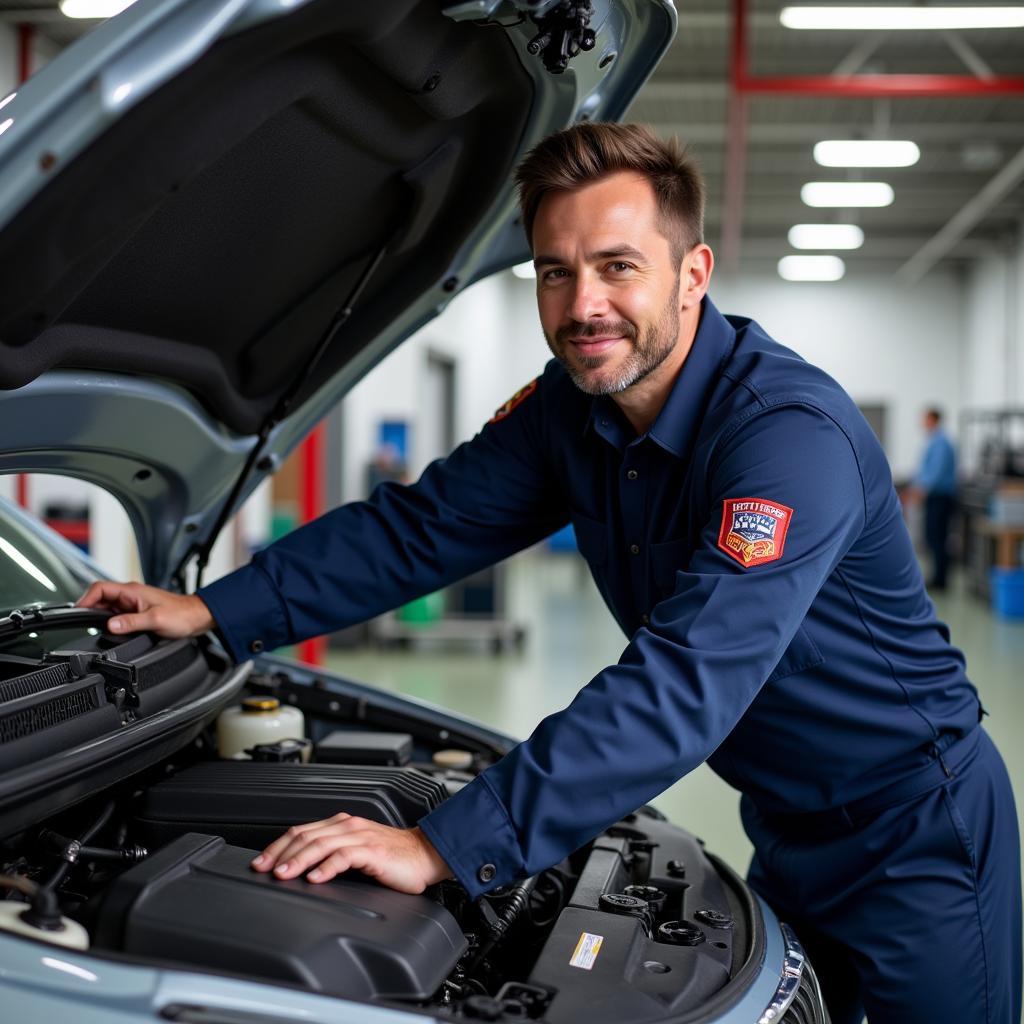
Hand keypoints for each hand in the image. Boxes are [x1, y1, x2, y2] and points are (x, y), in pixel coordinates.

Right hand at [77, 581, 214, 637]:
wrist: (197, 617)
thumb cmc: (182, 615)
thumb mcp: (155, 620)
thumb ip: (132, 622)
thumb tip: (110, 625)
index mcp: (132, 591)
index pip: (100, 588)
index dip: (85, 599)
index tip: (77, 612)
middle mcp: (131, 595)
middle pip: (100, 597)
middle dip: (89, 609)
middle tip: (83, 625)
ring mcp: (133, 603)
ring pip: (107, 606)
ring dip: (99, 616)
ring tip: (94, 629)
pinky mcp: (137, 612)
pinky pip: (117, 614)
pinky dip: (110, 621)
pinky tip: (110, 631)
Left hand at [251, 814, 451, 893]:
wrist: (426, 855)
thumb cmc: (393, 857)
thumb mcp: (356, 852)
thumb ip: (332, 855)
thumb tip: (301, 871)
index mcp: (341, 824)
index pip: (301, 831)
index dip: (278, 846)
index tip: (261, 863)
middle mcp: (347, 826)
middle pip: (306, 835)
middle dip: (281, 853)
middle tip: (264, 870)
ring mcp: (360, 836)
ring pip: (321, 844)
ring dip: (299, 860)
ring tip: (284, 874)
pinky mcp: (372, 850)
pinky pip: (345, 856)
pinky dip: (327, 867)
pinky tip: (316, 879)